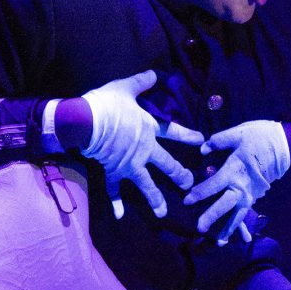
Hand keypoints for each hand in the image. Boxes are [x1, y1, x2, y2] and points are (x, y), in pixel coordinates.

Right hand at [81, 70, 204, 218]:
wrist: (87, 122)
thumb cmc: (107, 104)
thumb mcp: (125, 87)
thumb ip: (141, 82)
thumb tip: (154, 73)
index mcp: (149, 129)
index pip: (174, 133)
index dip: (189, 136)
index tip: (203, 142)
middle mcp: (144, 150)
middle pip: (167, 165)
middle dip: (180, 176)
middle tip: (190, 185)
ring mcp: (129, 164)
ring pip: (147, 185)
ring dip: (156, 199)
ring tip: (163, 213)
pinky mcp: (113, 171)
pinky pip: (114, 190)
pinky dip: (116, 203)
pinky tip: (120, 216)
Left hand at [182, 120, 290, 244]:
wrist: (284, 144)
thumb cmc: (260, 136)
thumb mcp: (238, 133)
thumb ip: (219, 141)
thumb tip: (202, 150)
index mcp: (235, 170)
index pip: (214, 184)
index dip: (200, 192)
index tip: (187, 200)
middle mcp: (242, 185)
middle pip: (225, 204)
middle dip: (212, 216)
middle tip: (200, 228)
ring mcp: (251, 193)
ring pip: (238, 214)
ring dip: (229, 228)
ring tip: (220, 242)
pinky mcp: (255, 195)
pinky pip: (245, 212)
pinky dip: (240, 224)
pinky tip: (238, 237)